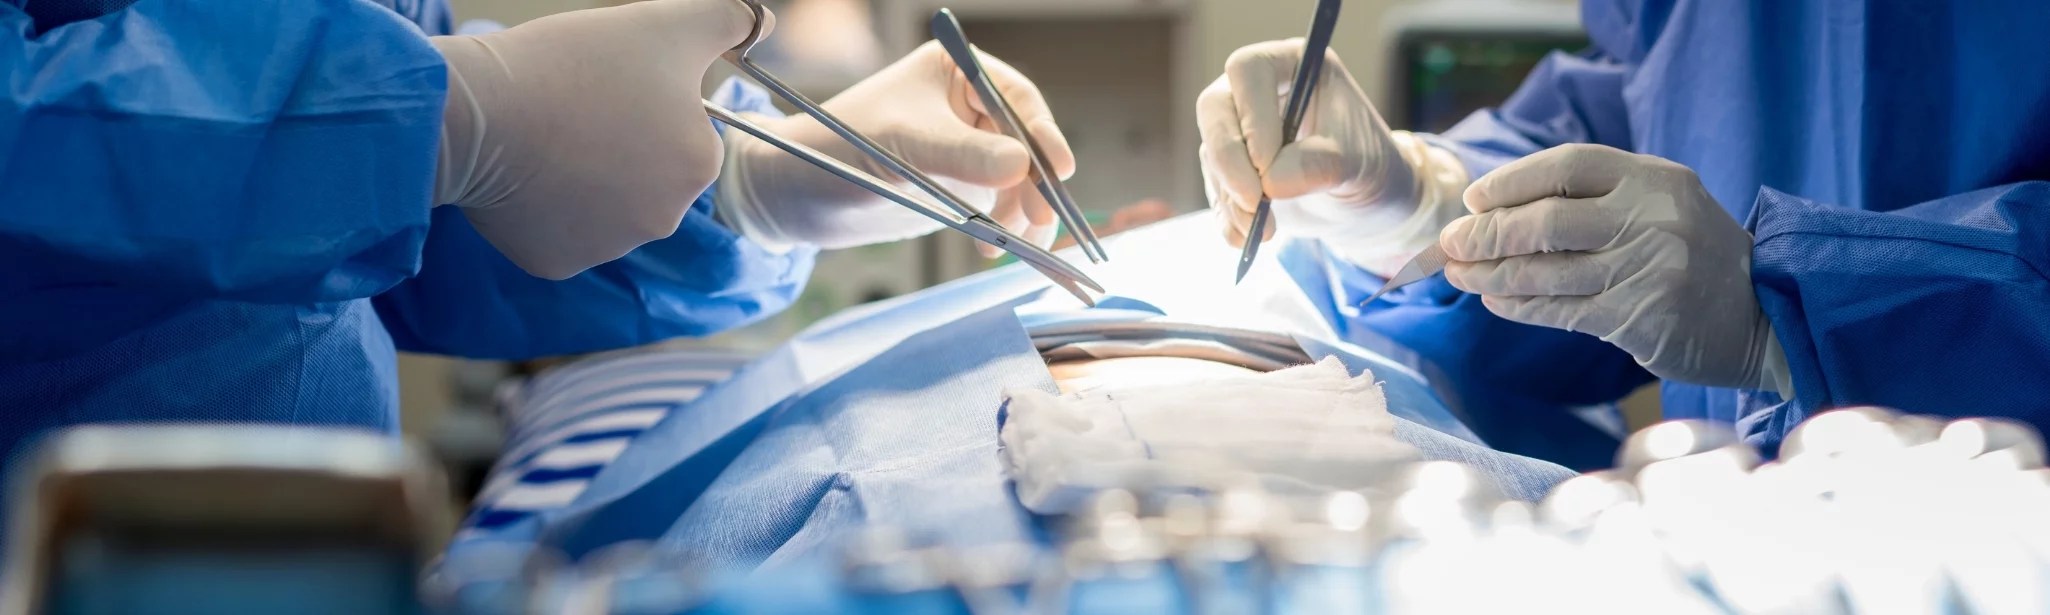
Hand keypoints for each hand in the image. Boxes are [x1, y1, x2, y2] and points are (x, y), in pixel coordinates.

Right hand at [432, 0, 767, 278]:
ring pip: (604, 202)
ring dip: (582, 175)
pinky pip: (560, 230)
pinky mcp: (558, 263)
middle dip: (618, 143)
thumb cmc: (574, 65)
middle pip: (645, 171)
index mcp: (698, 165)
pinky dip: (544, 205)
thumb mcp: (664, 24)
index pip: (681, 128)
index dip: (644, 99)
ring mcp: (609, 248)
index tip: (606, 85)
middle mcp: (664, 220)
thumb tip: (763, 25)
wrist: (476, 115)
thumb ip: (726, 19)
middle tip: (573, 109)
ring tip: (545, 136)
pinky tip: (523, 172)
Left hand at [718, 41, 1075, 253]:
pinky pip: (999, 208)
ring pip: (1019, 181)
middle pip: (1026, 143)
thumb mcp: (904, 147)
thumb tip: (1023, 165)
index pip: (1016, 99)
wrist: (796, 194)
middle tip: (1041, 218)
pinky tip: (994, 250)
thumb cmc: (838, 149)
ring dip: (1025, 213)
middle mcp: (967, 108)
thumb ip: (963, 155)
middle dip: (1037, 183)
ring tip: (1018, 242)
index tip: (1060, 169)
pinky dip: (1005, 229)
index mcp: (955, 73)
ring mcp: (966, 150)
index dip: (1042, 134)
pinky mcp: (959, 189)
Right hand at [1197, 39, 1467, 274]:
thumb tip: (1270, 182)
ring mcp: (1239, 130)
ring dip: (1232, 197)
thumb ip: (1318, 165)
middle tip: (1253, 203)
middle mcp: (1257, 90)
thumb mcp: (1357, 163)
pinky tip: (1247, 239)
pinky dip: (1227, 217)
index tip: (1266, 164)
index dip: (1250, 116)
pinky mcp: (1231, 168)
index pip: (1249, 72)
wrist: (1367, 201)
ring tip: (1265, 231)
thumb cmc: (1370, 166)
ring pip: (1212, 153)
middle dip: (1229, 161)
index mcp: (1292, 65)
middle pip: (1215, 109)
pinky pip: (1215, 188)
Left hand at [1438, 144, 1789, 392]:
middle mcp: (1651, 216)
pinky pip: (1560, 310)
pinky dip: (1519, 306)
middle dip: (1487, 233)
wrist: (1766, 315)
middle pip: (1546, 220)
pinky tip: (1495, 301)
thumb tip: (1499, 209)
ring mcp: (1646, 267)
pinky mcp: (1638, 316)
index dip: (1512, 181)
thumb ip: (1596, 201)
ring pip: (1545, 271)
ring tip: (1458, 275)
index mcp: (1654, 178)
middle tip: (1451, 244)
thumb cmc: (1696, 256)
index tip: (1475, 199)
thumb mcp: (1661, 205)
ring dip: (1490, 274)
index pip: (1567, 164)